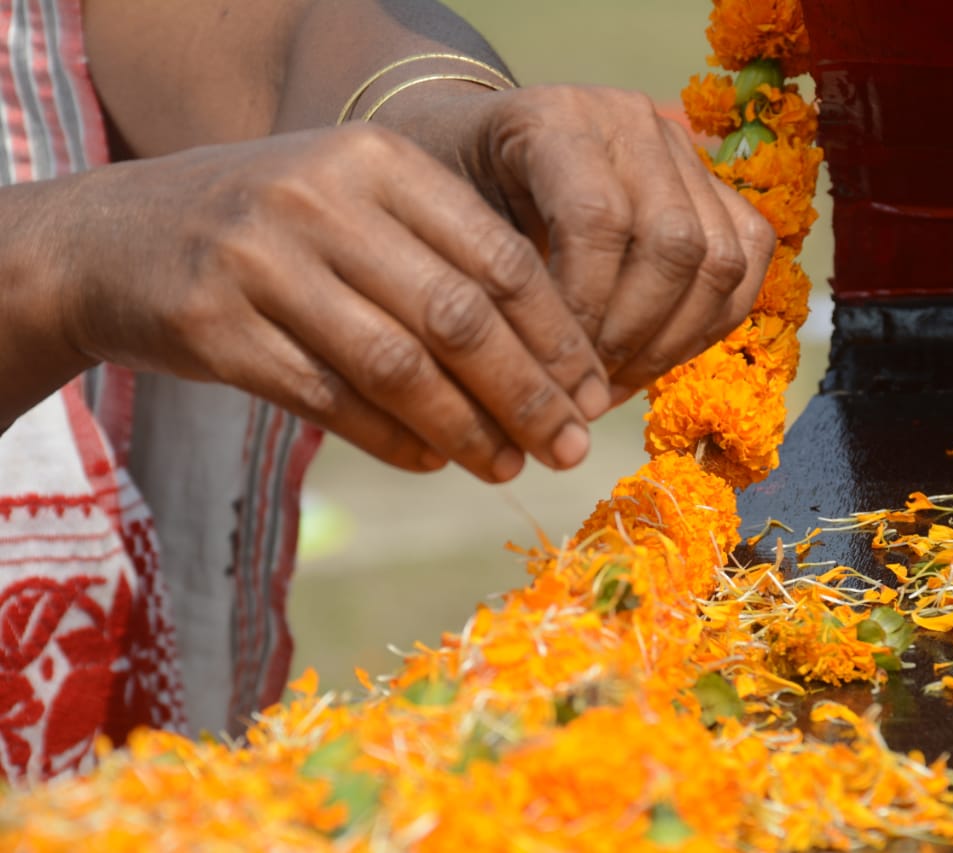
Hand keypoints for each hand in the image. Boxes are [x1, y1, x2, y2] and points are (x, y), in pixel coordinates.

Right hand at [55, 125, 609, 480]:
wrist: (112, 236)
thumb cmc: (270, 228)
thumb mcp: (354, 206)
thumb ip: (443, 259)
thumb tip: (554, 370)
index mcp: (378, 161)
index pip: (500, 258)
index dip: (558, 336)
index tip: (594, 393)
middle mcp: (322, 200)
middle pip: (460, 317)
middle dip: (529, 394)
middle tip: (570, 448)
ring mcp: (262, 261)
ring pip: (399, 366)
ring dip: (468, 429)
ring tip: (509, 466)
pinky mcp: (216, 327)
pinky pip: (331, 400)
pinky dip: (394, 440)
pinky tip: (432, 460)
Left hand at [385, 84, 776, 400]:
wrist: (474, 146)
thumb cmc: (449, 192)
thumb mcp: (445, 222)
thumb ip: (491, 281)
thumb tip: (543, 384)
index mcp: (555, 117)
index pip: (597, 217)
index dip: (585, 308)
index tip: (553, 370)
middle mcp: (631, 120)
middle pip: (674, 242)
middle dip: (633, 335)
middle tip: (586, 389)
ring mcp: (680, 148)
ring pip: (719, 259)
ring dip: (672, 341)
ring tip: (614, 384)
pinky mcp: (712, 183)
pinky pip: (745, 258)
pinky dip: (708, 323)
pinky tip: (654, 359)